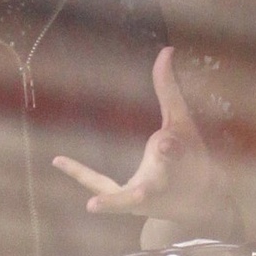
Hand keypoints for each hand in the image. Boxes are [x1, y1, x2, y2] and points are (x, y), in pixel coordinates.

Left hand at [53, 46, 231, 235]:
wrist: (197, 199)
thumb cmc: (189, 156)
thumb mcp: (182, 120)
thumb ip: (170, 88)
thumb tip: (166, 50)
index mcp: (180, 163)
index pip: (175, 155)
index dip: (170, 150)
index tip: (165, 144)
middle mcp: (163, 185)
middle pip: (157, 184)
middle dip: (149, 186)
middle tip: (144, 189)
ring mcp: (143, 198)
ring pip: (128, 200)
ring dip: (113, 204)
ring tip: (93, 205)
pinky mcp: (127, 201)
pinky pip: (102, 187)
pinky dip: (82, 175)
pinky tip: (58, 160)